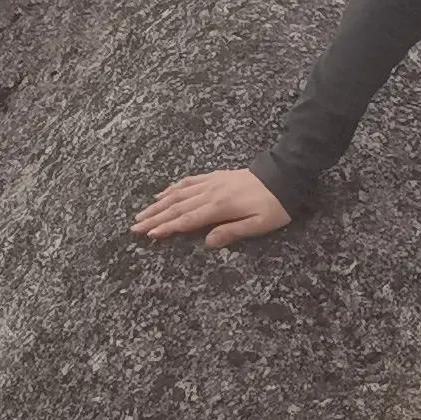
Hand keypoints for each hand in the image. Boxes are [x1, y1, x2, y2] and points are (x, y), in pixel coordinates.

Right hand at [134, 167, 292, 248]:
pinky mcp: (215, 176)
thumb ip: (232, 232)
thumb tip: (207, 243)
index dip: (167, 227)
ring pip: (178, 193)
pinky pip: (189, 181)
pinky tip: (163, 193)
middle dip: (154, 217)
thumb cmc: (275, 206)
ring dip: (158, 204)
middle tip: (135, 227)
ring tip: (141, 213)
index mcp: (220, 207)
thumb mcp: (259, 225)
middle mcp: (210, 193)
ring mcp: (211, 182)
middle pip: (177, 207)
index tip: (149, 235)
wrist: (285, 176)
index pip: (187, 220)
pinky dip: (173, 188)